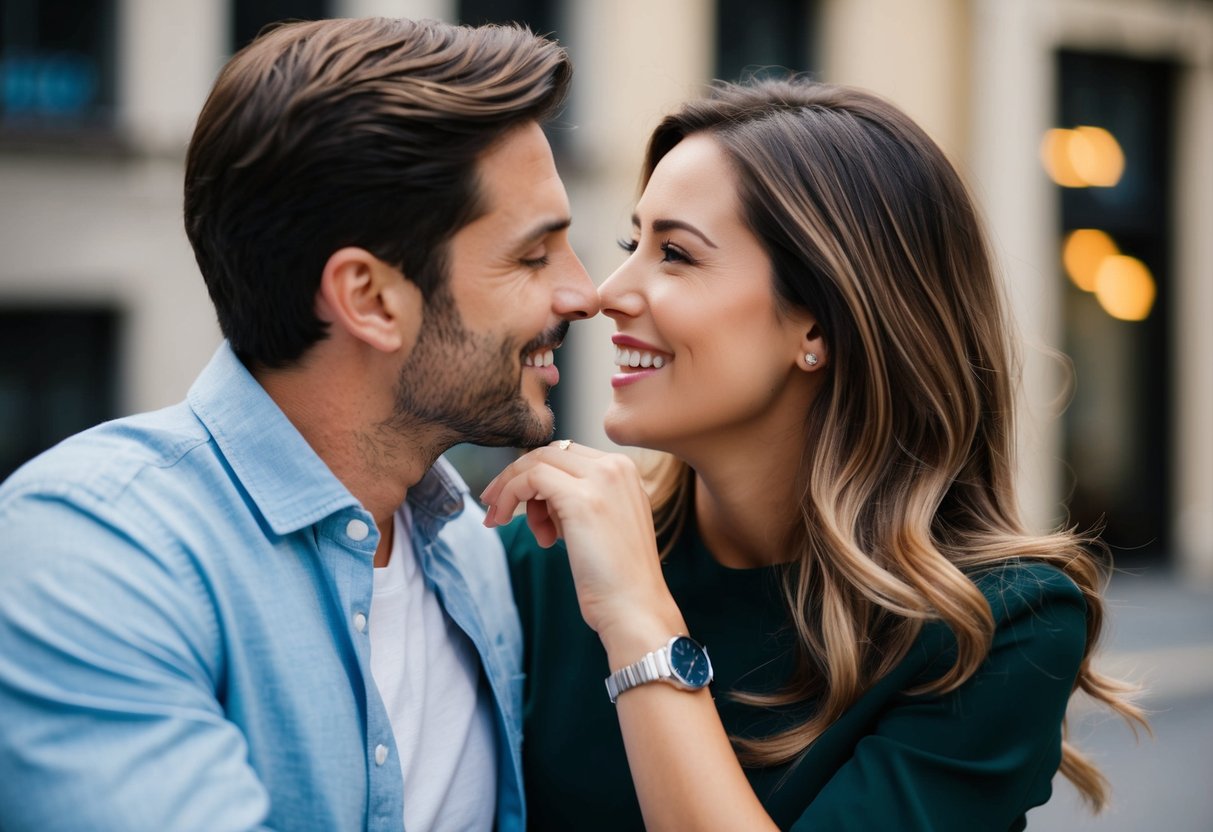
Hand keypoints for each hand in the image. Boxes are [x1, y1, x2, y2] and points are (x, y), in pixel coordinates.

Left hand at [481, 442, 681, 640]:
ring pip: (536, 461)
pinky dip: (508, 495)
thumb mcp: (602, 522)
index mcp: (625, 470)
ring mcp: (600, 479)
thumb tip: (536, 494)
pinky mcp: (580, 498)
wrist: (635, 608)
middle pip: (549, 453)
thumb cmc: (617, 578)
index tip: (517, 502)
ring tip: (516, 527)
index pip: (567, 455)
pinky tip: (503, 521)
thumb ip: (578, 498)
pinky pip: (530, 478)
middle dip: (517, 478)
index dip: (536, 475)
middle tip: (497, 508)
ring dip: (510, 489)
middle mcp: (616, 466)